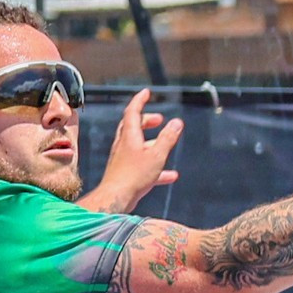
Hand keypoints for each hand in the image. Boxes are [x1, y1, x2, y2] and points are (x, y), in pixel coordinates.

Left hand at [79, 89, 183, 213]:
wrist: (115, 200)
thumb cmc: (133, 177)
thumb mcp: (156, 155)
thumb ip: (167, 139)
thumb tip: (177, 123)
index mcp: (129, 136)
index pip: (132, 111)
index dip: (140, 100)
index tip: (146, 93)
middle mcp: (123, 146)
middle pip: (133, 127)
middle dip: (146, 120)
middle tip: (159, 120)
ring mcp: (123, 160)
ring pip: (138, 146)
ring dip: (152, 143)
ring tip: (165, 144)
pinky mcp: (126, 174)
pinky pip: (142, 166)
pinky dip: (156, 166)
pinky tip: (170, 175)